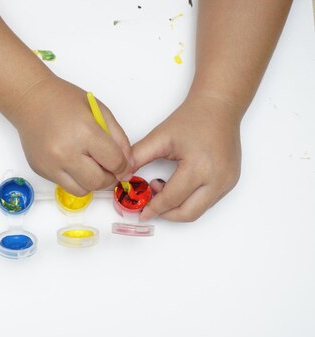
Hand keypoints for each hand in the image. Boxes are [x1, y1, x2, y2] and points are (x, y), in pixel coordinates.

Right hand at [8, 76, 133, 195]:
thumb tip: (127, 165)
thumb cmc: (65, 101)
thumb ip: (118, 138)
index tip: (123, 166)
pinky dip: (74, 178)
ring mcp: (50, 164)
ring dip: (91, 182)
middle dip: (109, 179)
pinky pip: (64, 184)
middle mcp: (65, 152)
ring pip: (82, 190)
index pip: (114, 163)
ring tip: (90, 166)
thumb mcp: (100, 111)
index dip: (123, 167)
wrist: (30, 100)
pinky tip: (72, 161)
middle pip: (98, 182)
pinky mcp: (40, 170)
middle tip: (109, 169)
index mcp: (85, 133)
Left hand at [132, 93, 241, 221]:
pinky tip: (176, 185)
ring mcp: (227, 182)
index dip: (153, 208)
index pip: (172, 198)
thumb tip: (123, 176)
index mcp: (200, 167)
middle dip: (165, 213)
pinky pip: (206, 202)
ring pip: (198, 210)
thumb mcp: (159, 138)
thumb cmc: (191, 118)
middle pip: (188, 213)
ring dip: (177, 207)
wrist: (218, 107)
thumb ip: (138, 157)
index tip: (141, 212)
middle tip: (149, 204)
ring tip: (162, 188)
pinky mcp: (230, 182)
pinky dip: (189, 200)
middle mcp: (218, 178)